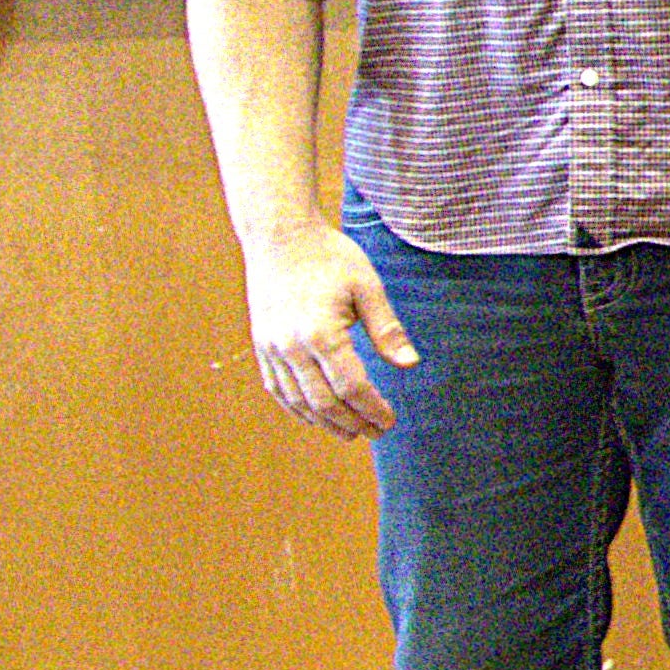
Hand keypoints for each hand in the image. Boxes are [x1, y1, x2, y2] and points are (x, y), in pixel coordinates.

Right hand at [242, 224, 414, 441]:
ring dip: (324, 422)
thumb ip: (386, 329)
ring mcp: (270, 348)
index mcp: (319, 332)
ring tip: (350, 433)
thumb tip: (409, 365)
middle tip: (377, 432)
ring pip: (297, 400)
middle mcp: (289, 346)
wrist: (279, 237)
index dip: (372, 408)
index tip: (390, 421)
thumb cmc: (329, 257)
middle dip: (352, 422)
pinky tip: (316, 416)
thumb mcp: (367, 287)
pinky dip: (297, 407)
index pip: (350, 385)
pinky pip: (277, 387)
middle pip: (323, 401)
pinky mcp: (260, 345)